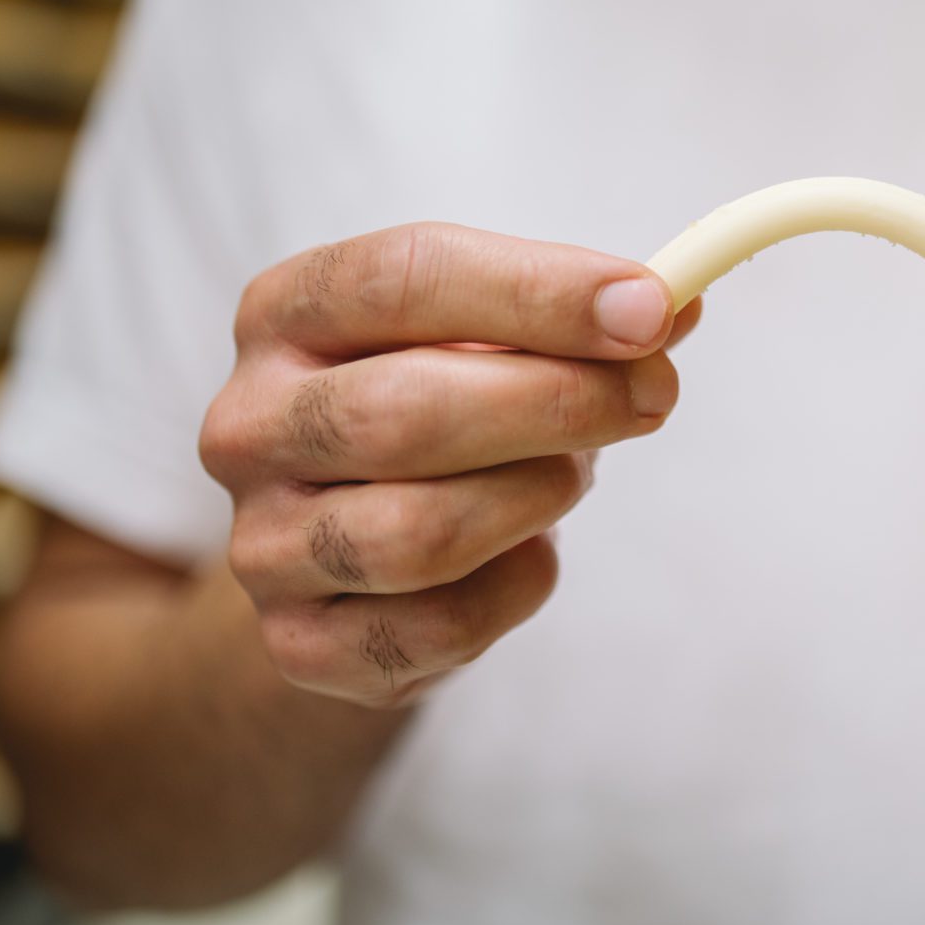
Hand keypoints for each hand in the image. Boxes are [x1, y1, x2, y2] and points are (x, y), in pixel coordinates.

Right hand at [200, 223, 696, 707]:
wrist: (352, 546)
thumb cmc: (441, 407)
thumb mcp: (495, 337)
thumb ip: (579, 318)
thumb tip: (675, 305)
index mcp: (286, 312)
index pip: (403, 279)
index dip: (538, 292)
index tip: (650, 306)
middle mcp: (248, 425)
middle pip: (405, 411)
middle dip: (559, 401)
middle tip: (654, 396)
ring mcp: (263, 544)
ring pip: (421, 532)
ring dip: (535, 497)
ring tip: (570, 475)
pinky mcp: (303, 645)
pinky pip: (442, 625)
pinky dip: (518, 585)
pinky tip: (527, 552)